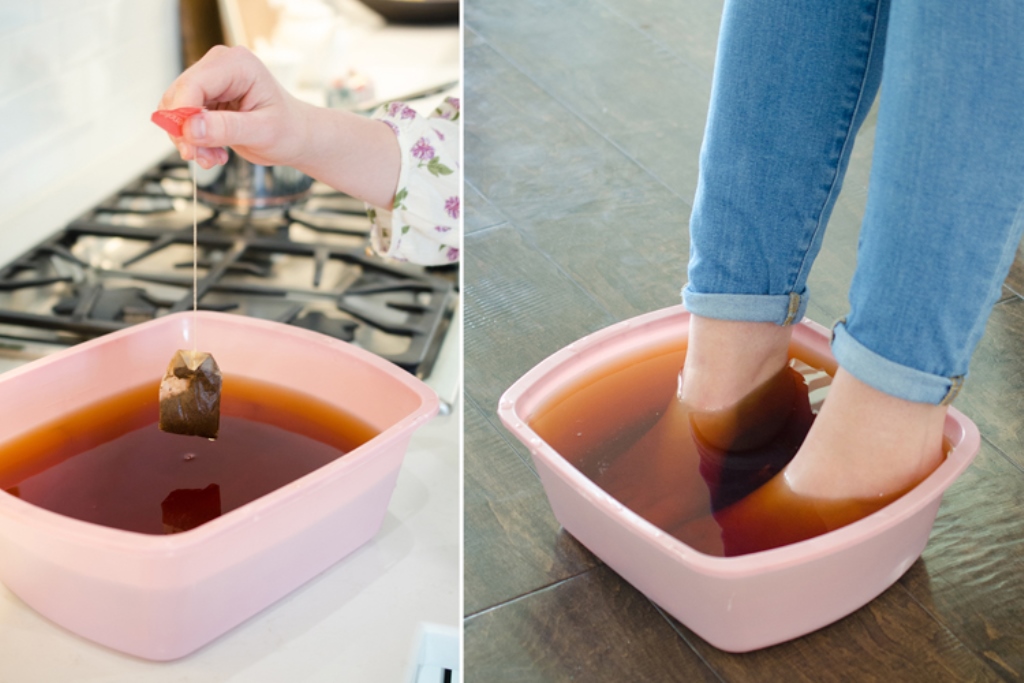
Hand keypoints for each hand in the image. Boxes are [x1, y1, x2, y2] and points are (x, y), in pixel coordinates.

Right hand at [156, 45, 399, 207]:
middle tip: (201, 159)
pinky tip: (215, 154)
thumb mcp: (263, 132)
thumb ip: (226, 128)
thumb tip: (189, 128)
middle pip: (179, 96)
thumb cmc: (289, 131)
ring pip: (177, 110)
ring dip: (189, 140)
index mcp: (236, 64)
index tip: (190, 146)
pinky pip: (185, 120)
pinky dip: (194, 141)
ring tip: (214, 159)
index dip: (183, 115)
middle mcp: (219, 65)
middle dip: (185, 132)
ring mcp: (211, 81)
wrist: (297, 137)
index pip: (193, 84)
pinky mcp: (206, 98)